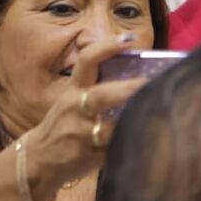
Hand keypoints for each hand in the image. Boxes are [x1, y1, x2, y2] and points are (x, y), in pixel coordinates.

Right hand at [23, 36, 147, 200]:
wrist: (38, 160)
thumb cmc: (66, 122)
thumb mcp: (74, 98)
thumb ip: (100, 84)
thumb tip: (145, 67)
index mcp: (74, 90)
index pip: (86, 61)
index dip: (106, 48)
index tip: (129, 39)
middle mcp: (75, 109)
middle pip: (102, 96)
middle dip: (128, 89)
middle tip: (152, 83)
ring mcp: (80, 135)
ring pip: (110, 129)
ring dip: (134, 122)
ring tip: (161, 113)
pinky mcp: (88, 158)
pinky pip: (115, 151)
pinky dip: (132, 145)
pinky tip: (151, 140)